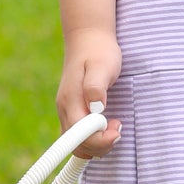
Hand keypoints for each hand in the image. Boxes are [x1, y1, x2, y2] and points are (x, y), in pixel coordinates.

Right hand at [57, 28, 122, 157]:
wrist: (88, 39)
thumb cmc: (98, 51)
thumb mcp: (102, 65)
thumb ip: (96, 86)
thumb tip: (96, 108)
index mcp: (71, 101)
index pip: (79, 136)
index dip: (98, 141)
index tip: (116, 128)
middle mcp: (65, 110)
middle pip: (77, 145)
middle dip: (101, 144)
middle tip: (118, 126)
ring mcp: (68, 112)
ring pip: (78, 144)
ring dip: (98, 143)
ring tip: (115, 125)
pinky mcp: (74, 112)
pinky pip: (80, 137)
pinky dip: (94, 139)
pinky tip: (107, 126)